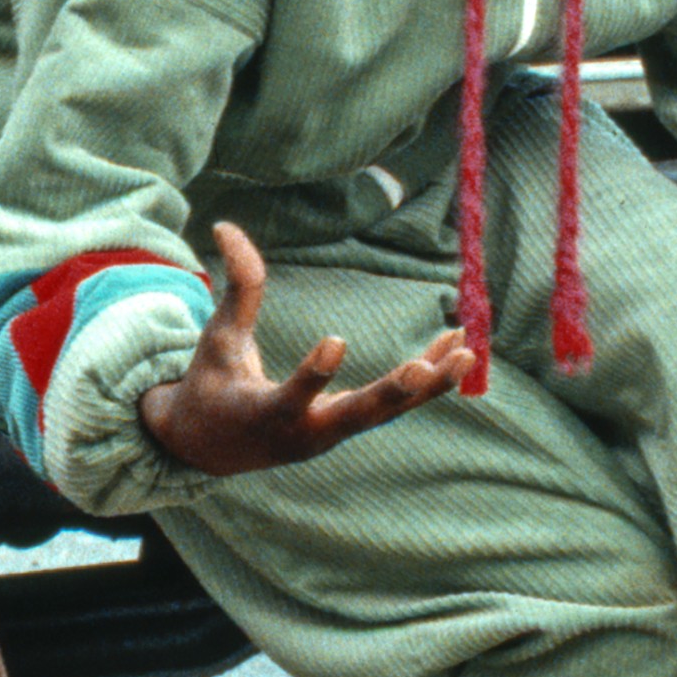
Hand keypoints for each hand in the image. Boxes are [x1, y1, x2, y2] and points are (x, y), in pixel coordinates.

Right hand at [132, 222, 483, 476]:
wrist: (214, 449)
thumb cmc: (212, 387)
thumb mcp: (217, 338)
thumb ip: (235, 288)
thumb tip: (225, 226)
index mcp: (266, 415)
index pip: (293, 398)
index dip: (314, 373)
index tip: (335, 339)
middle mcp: (308, 433)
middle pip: (357, 416)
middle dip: (391, 394)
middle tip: (422, 369)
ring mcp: (335, 434)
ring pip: (389, 412)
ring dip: (428, 384)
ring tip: (465, 350)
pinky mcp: (353, 427)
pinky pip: (397, 405)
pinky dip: (428, 381)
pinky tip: (458, 352)